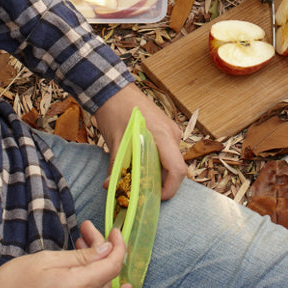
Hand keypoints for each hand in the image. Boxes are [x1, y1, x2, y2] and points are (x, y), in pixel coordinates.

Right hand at [0, 224, 129, 287]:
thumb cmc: (12, 283)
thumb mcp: (46, 260)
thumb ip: (80, 257)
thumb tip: (107, 249)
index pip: (112, 265)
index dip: (118, 245)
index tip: (114, 230)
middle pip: (106, 274)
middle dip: (103, 248)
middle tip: (86, 231)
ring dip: (100, 265)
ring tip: (85, 247)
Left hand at [94, 84, 185, 199]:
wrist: (113, 89)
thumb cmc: (115, 111)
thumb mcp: (115, 141)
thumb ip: (116, 167)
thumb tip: (110, 187)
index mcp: (163, 136)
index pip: (177, 170)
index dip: (169, 189)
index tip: (155, 198)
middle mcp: (171, 133)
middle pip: (175, 167)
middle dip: (160, 183)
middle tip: (141, 191)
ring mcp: (169, 130)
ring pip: (170, 160)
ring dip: (157, 172)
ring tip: (136, 177)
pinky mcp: (164, 129)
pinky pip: (165, 151)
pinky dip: (155, 161)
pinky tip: (138, 163)